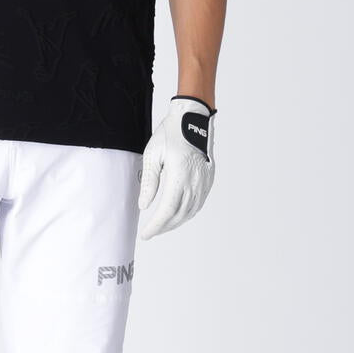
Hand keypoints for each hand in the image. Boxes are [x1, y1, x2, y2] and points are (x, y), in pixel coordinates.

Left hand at [138, 96, 216, 239]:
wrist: (192, 119)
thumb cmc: (171, 133)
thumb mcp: (153, 155)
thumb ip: (149, 182)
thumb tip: (144, 205)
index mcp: (180, 174)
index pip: (168, 210)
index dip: (156, 225)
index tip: (146, 233)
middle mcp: (195, 181)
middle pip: (180, 215)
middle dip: (164, 227)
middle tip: (151, 232)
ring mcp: (205, 181)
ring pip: (191, 211)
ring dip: (176, 222)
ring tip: (162, 225)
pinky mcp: (209, 179)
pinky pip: (199, 203)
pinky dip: (187, 212)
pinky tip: (178, 214)